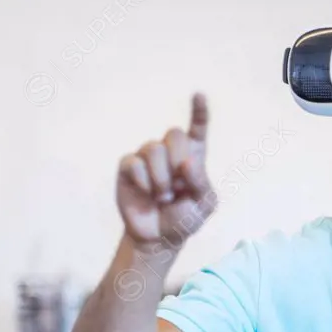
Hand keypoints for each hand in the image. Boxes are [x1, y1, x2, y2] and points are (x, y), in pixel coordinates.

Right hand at [117, 93, 216, 249]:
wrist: (159, 237)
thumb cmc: (185, 218)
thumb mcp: (204, 205)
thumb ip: (201, 182)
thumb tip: (186, 162)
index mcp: (194, 157)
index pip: (197, 130)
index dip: (199, 112)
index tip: (199, 94)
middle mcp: (170, 153)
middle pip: (174, 134)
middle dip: (178, 160)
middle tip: (178, 186)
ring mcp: (147, 158)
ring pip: (153, 149)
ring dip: (161, 179)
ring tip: (163, 196)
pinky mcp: (128, 167)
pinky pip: (134, 163)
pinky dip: (143, 182)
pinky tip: (147, 194)